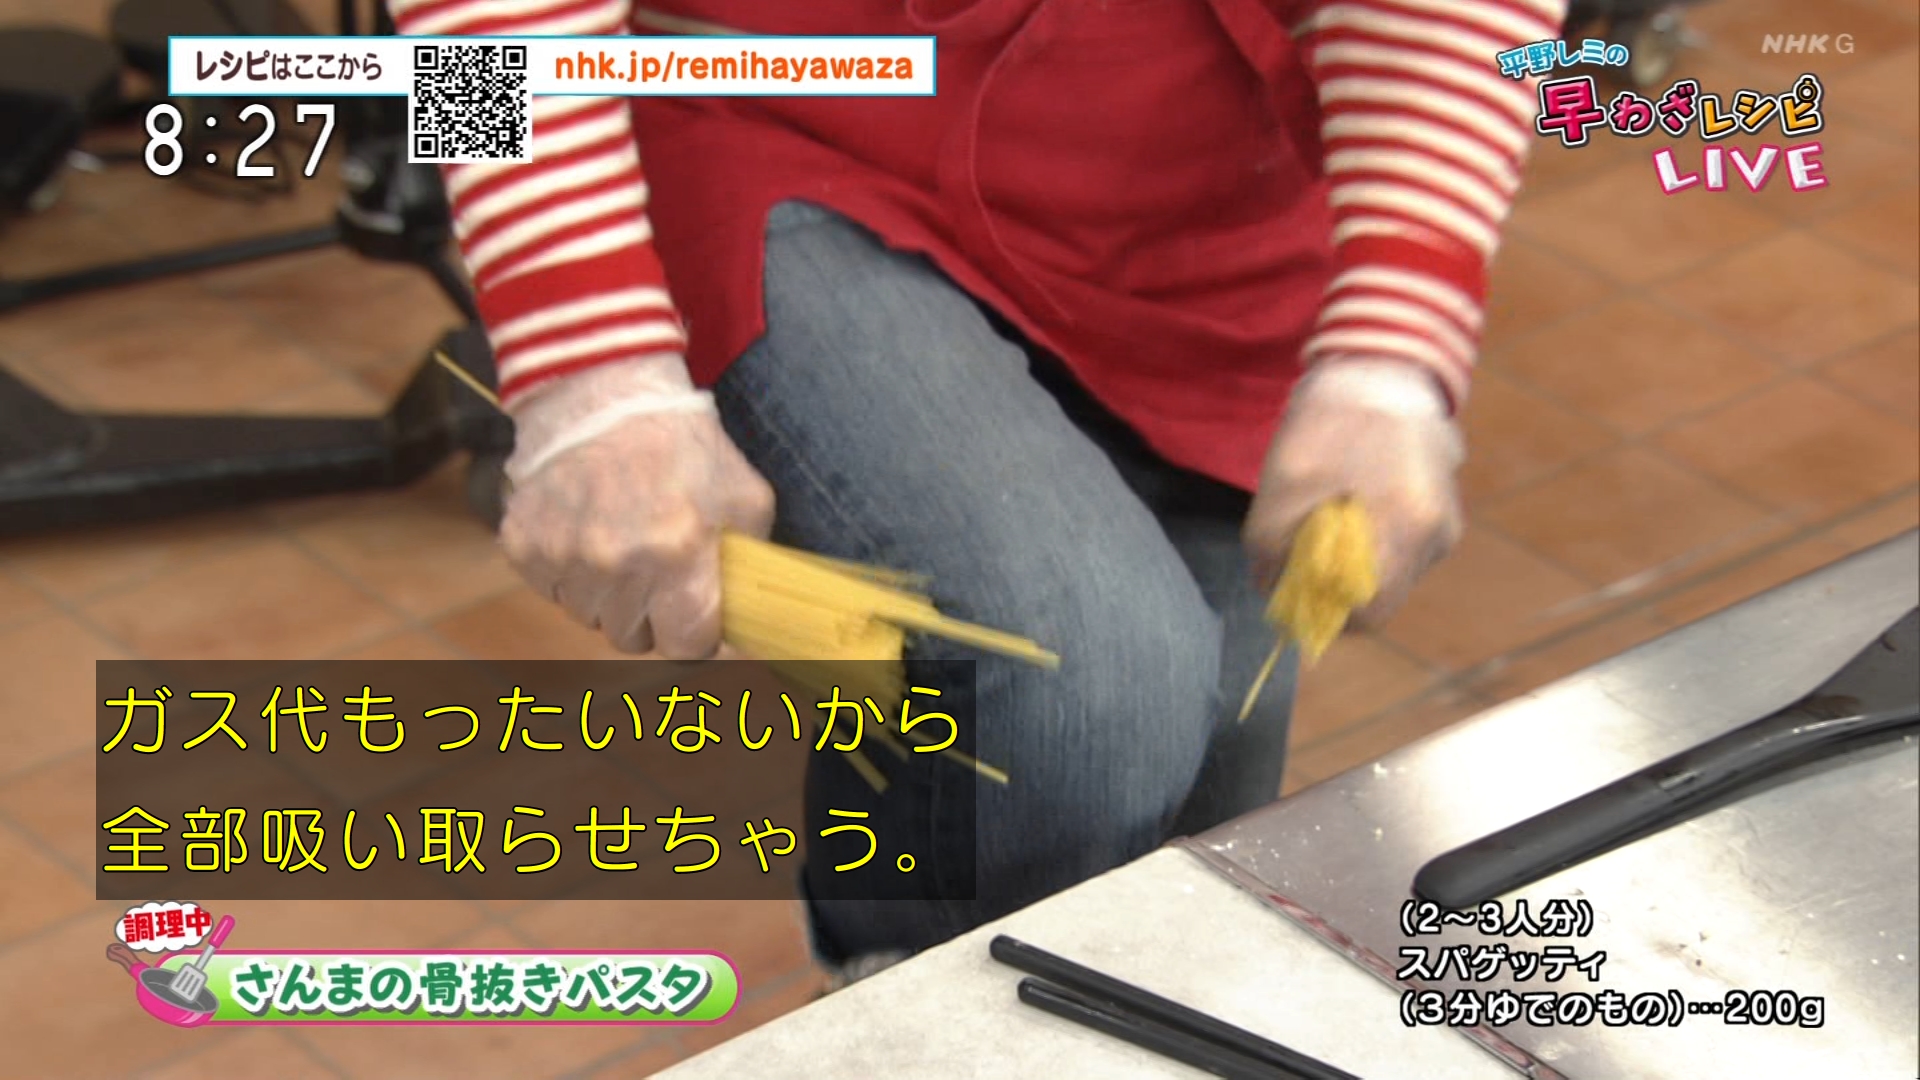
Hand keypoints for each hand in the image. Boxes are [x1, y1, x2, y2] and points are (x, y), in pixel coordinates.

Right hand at [497, 355, 774, 658]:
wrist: (602, 393)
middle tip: (658, 568)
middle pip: (635, 638)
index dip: (695, 633)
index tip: (696, 613)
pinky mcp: (525, 548)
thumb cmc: (682, 445)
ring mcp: (565, 558)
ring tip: (621, 540)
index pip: (687, 646)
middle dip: (651, 614)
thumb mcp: (744, 498)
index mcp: (678, 555)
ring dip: (609, 594)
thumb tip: (747, 619)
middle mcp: (617, 564)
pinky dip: (570, 572)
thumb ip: (749, 564)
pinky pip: (553, 591)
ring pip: (591, 618)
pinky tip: (586, 529)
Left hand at [1243, 359, 1464, 627]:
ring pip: (1391, 569)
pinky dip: (1372, 534)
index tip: (1295, 594)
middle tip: (1302, 549)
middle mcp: (1438, 533)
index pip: (1371, 613)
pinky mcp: (1441, 506)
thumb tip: (1271, 595)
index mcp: (1409, 527)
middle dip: (1337, 583)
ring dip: (1354, 557)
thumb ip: (1271, 548)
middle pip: (1381, 594)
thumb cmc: (1330, 418)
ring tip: (1329, 509)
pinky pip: (1401, 543)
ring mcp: (1445, 519)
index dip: (1326, 614)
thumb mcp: (1283, 483)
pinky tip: (1354, 495)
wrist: (1381, 360)